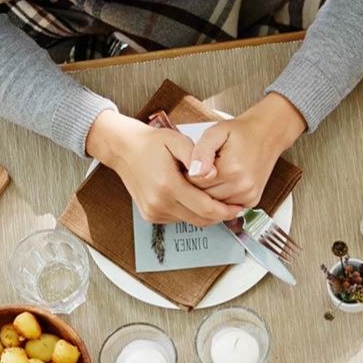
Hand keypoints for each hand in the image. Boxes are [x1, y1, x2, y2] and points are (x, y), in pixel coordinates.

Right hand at [86, 112, 241, 225]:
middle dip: (219, 216)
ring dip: (205, 215)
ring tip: (218, 203)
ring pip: (190, 221)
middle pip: (200, 219)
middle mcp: (159, 203)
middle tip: (234, 209)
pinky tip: (197, 200)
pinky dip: (191, 213)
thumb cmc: (152, 143)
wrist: (124, 150)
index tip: (239, 208)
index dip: (225, 211)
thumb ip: (197, 157)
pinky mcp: (150, 215)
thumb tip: (212, 175)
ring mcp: (153, 212)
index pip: (205, 208)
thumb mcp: (177, 141)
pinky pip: (178, 219)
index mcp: (168, 186)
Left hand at [186, 95, 306, 207]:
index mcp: (232, 169)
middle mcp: (243, 186)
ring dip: (210, 192)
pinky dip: (222, 196)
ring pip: (215, 204)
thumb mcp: (216, 133)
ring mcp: (249, 196)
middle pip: (205, 196)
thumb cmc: (241, 132)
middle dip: (199, 183)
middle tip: (203, 166)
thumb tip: (193, 172)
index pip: (195, 183)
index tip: (193, 161)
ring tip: (215, 172)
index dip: (189, 172)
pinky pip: (227, 206)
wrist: (268, 134)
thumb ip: (201, 151)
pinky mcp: (252, 201)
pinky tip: (224, 181)